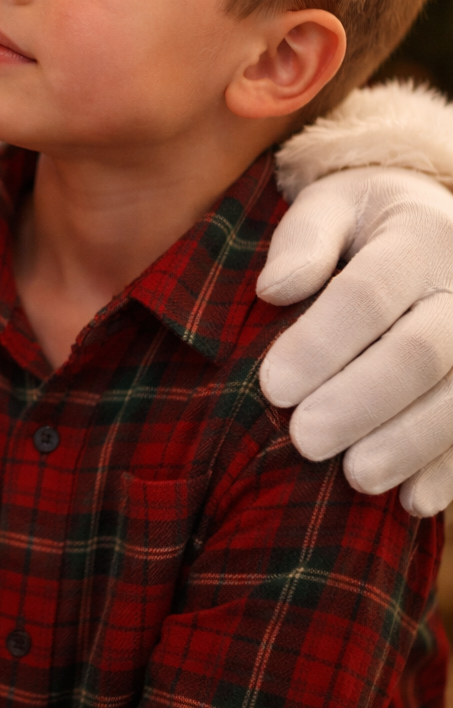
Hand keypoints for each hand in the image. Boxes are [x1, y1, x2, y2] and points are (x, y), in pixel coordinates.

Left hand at [257, 167, 452, 516]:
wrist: (438, 226)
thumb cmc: (362, 224)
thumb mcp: (328, 207)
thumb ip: (302, 240)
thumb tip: (274, 289)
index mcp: (417, 235)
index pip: (368, 294)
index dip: (320, 343)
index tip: (273, 386)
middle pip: (420, 352)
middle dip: (361, 402)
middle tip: (305, 440)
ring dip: (409, 443)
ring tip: (356, 477)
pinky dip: (449, 470)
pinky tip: (412, 500)